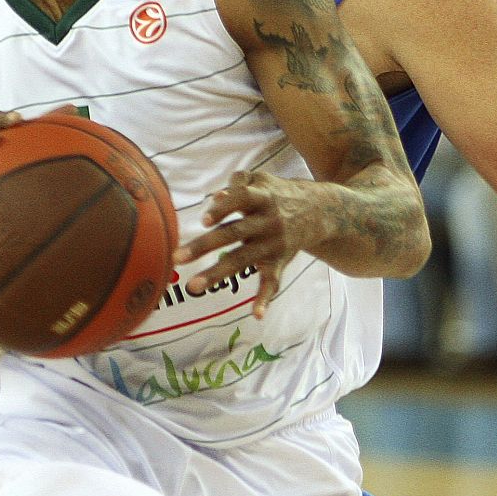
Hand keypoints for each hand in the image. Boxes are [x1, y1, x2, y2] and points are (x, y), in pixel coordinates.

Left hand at [174, 169, 318, 318]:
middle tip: (177, 257)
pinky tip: (256, 315)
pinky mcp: (279, 262)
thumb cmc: (276, 194)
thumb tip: (216, 196)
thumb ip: (239, 183)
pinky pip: (272, 282)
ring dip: (218, 273)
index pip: (241, 200)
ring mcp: (273, 244)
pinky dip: (265, 298)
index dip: (223, 209)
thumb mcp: (262, 180)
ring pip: (243, 260)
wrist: (319, 211)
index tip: (204, 221)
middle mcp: (267, 222)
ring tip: (193, 286)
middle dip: (205, 246)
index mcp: (262, 198)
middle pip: (234, 234)